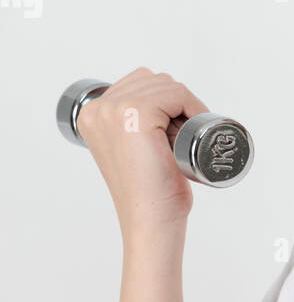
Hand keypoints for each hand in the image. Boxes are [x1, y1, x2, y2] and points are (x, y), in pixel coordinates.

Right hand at [75, 67, 211, 236]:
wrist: (150, 220)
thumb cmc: (149, 193)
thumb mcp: (133, 151)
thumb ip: (133, 127)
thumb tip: (166, 105)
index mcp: (91, 115)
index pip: (138, 84)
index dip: (167, 102)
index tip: (179, 131)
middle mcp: (96, 108)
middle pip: (153, 81)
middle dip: (177, 103)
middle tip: (186, 137)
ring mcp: (113, 109)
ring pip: (166, 86)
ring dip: (186, 106)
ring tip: (185, 138)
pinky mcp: (135, 113)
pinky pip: (176, 93)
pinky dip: (193, 106)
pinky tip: (192, 130)